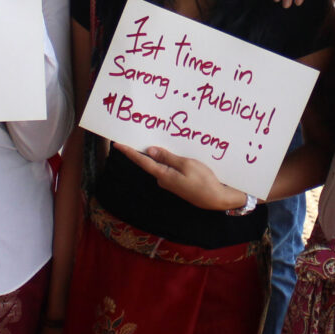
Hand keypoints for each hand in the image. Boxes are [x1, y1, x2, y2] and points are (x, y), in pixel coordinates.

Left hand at [113, 142, 247, 211]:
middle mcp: (163, 179)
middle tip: (139, 134)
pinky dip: (168, 159)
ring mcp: (170, 182)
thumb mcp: (186, 164)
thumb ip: (167, 157)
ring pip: (161, 164)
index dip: (129, 152)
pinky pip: (169, 168)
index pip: (142, 161)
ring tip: (159, 139)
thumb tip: (150, 151)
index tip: (117, 144)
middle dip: (144, 149)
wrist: (217, 199)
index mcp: (163, 175)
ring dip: (159, 153)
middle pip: (150, 161)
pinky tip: (173, 152)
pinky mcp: (178, 183)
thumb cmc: (204, 181)